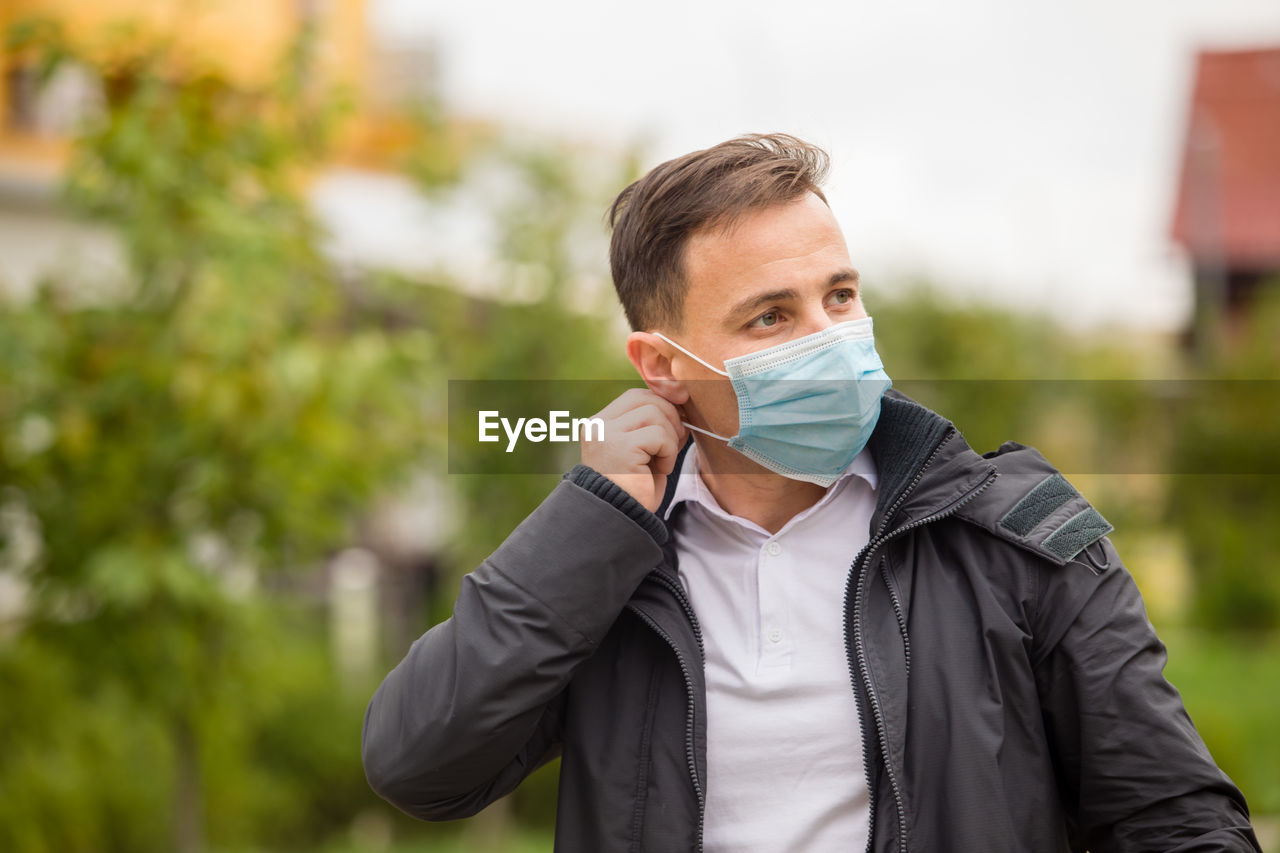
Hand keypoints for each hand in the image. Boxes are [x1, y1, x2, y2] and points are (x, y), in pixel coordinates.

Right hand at [580, 388, 688, 512]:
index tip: (678, 423)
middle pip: (647, 400)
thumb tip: (680, 399)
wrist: (619, 521)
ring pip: (655, 413)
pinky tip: (660, 470)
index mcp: (600, 424)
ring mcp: (606, 434)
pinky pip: (659, 435)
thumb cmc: (635, 489)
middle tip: (675, 444)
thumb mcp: (643, 450)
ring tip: (663, 461)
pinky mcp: (621, 447)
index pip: (636, 396)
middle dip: (671, 419)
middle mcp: (598, 425)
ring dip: (670, 438)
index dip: (663, 404)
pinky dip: (668, 452)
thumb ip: (653, 425)